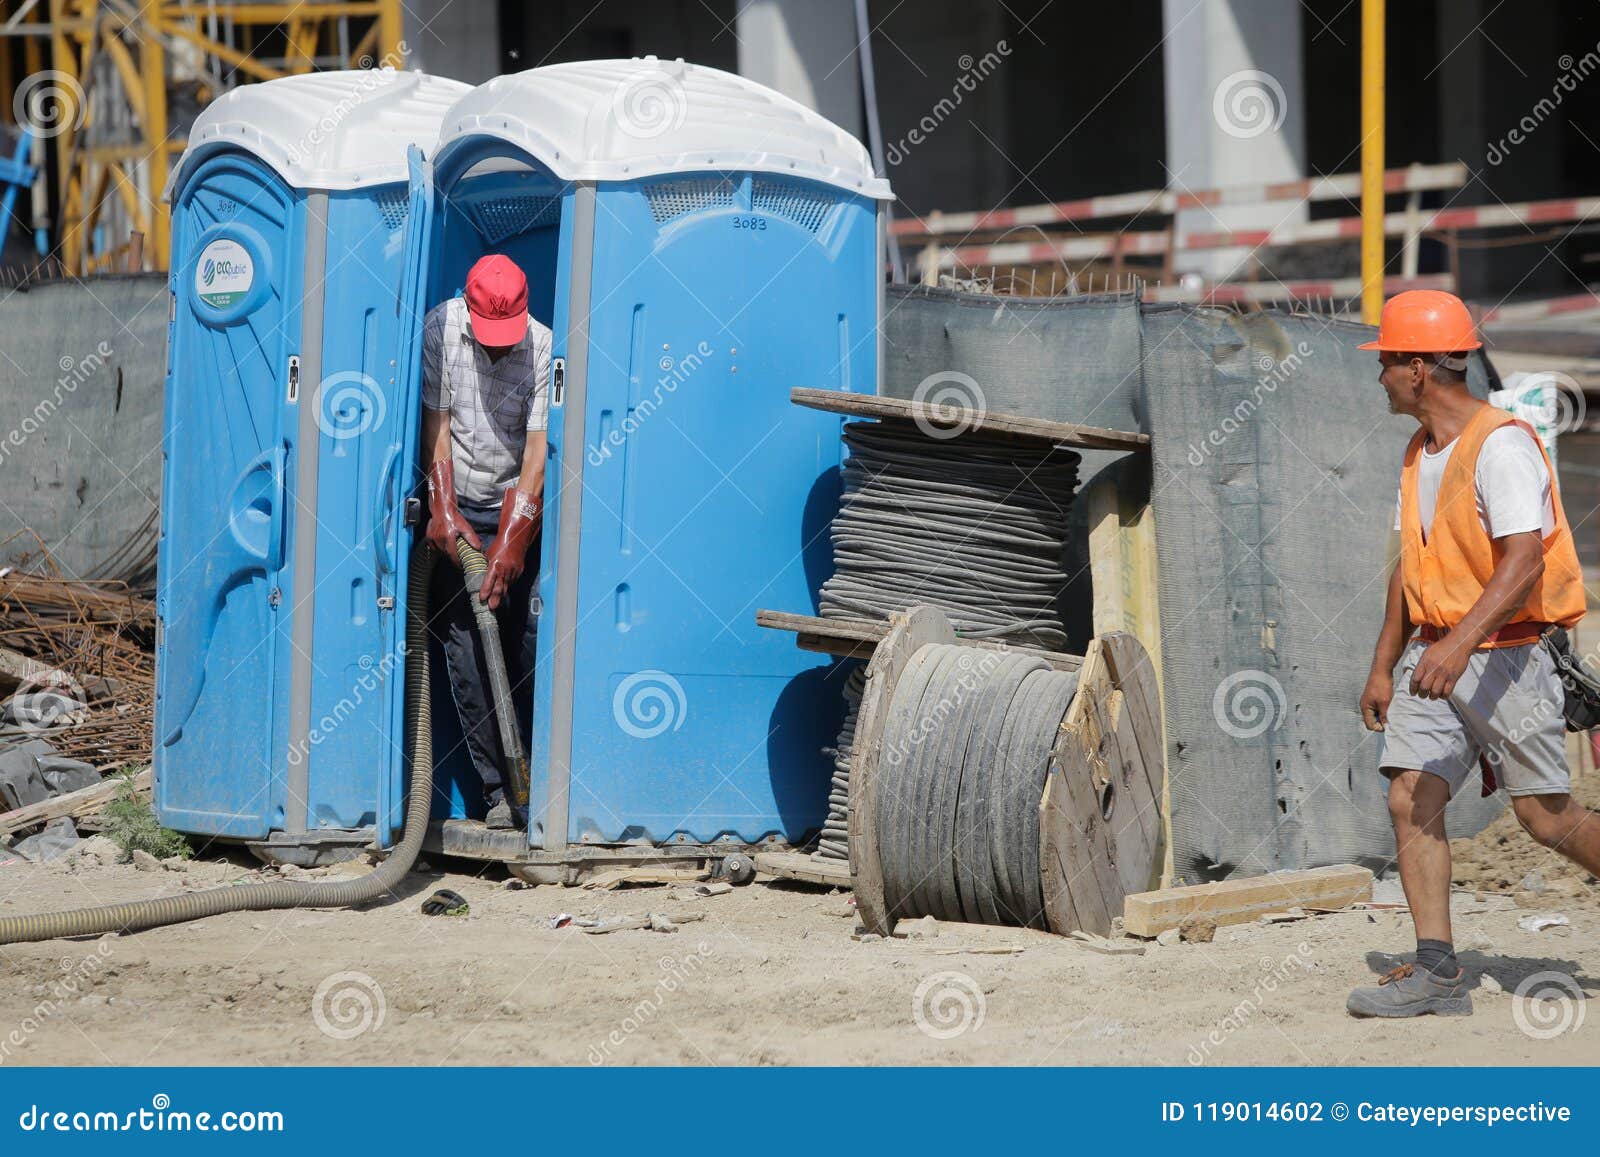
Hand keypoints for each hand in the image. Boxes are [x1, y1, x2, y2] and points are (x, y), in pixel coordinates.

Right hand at [426, 460, 479, 564]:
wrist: (442, 508)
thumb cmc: (454, 517)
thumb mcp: (465, 527)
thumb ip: (472, 538)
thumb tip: (478, 548)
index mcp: (448, 538)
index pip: (453, 555)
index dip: (457, 562)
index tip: (461, 566)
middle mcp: (438, 539)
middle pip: (446, 553)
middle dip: (453, 556)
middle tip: (459, 558)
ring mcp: (432, 538)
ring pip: (440, 550)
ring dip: (446, 551)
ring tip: (453, 549)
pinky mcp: (428, 536)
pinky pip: (433, 546)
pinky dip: (439, 547)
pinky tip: (444, 544)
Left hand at [480, 486, 541, 610]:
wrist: (516, 539)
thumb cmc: (499, 546)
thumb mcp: (489, 554)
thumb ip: (485, 565)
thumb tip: (477, 574)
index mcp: (495, 565)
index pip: (489, 580)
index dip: (485, 590)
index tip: (482, 598)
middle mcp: (505, 570)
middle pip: (499, 588)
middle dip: (495, 599)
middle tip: (491, 608)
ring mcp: (513, 572)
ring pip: (506, 587)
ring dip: (500, 596)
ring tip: (496, 605)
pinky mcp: (519, 572)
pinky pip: (512, 582)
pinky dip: (507, 588)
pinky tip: (503, 594)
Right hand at [1359, 670, 1392, 731]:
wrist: (1381, 671)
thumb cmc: (1381, 686)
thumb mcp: (1384, 703)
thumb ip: (1384, 716)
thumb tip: (1386, 726)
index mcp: (1365, 708)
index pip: (1370, 725)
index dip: (1379, 727)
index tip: (1388, 725)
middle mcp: (1365, 706)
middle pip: (1371, 721)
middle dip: (1380, 722)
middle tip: (1390, 719)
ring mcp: (1368, 702)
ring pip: (1375, 715)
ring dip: (1382, 716)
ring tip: (1390, 712)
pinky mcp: (1373, 699)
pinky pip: (1377, 709)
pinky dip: (1383, 711)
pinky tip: (1389, 707)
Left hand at [1409, 636, 1471, 699]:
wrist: (1458, 644)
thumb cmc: (1441, 648)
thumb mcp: (1427, 653)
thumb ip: (1421, 665)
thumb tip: (1416, 678)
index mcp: (1425, 663)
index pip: (1415, 679)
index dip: (1412, 688)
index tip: (1413, 692)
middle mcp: (1433, 669)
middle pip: (1424, 687)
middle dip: (1422, 694)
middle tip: (1422, 695)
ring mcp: (1444, 674)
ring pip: (1435, 692)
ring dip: (1432, 696)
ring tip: (1431, 696)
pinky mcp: (1454, 677)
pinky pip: (1447, 691)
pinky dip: (1443, 696)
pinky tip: (1441, 694)